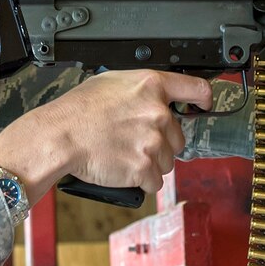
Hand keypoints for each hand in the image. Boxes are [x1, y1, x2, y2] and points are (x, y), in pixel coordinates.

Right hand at [0, 70, 213, 198]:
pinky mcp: (144, 167)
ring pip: (167, 162)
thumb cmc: (77, 110)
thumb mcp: (112, 83)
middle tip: (133, 141)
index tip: (205, 104)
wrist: (59, 136)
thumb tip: (156, 98)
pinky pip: (154, 182)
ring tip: (123, 154)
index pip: (195, 88)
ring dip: (150, 163)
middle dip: (160, 143)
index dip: (203, 98)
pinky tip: (123, 169)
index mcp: (151, 86)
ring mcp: (153, 142)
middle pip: (178, 138)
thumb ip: (142, 90)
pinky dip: (142, 181)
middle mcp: (158, 113)